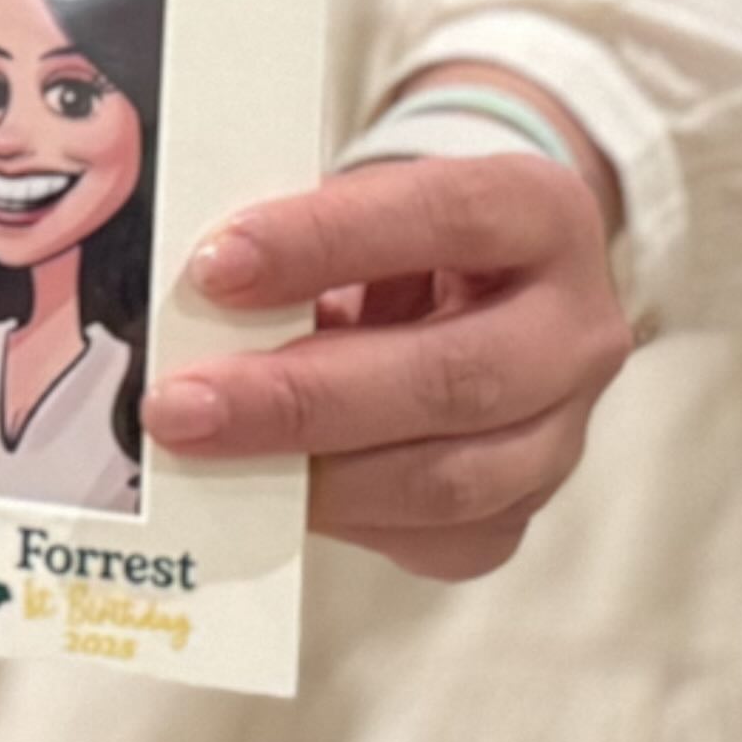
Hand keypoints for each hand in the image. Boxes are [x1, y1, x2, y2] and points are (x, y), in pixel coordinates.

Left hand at [144, 152, 630, 579]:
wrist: (465, 297)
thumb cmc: (387, 242)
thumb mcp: (351, 204)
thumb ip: (283, 230)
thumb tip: (166, 260)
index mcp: (540, 214)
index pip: (444, 216)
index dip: (325, 241)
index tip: (214, 265)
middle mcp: (575, 329)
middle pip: (454, 376)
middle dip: (301, 396)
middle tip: (182, 402)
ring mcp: (562, 432)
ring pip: (450, 478)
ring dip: (310, 475)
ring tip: (201, 453)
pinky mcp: (521, 510)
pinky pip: (435, 537)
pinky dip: (341, 521)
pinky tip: (260, 494)